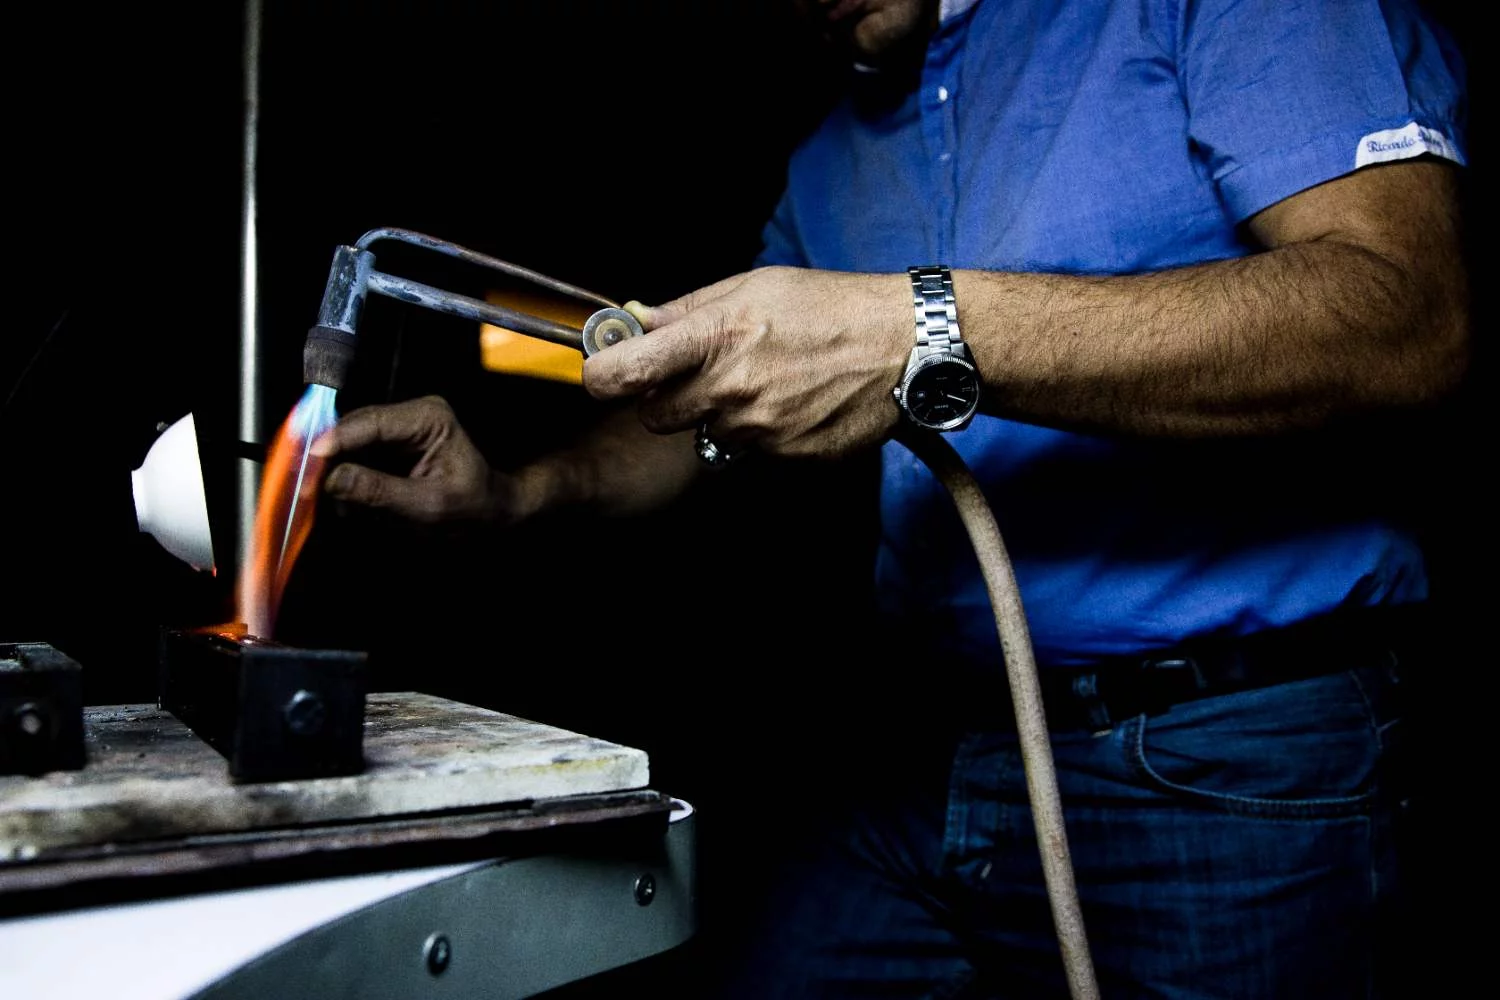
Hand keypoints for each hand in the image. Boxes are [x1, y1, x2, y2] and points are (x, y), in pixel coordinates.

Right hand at [311, 396, 516, 523]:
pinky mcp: (387, 447)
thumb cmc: (470, 507)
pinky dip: (343, 478)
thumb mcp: (427, 505)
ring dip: (333, 470)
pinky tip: (339, 500)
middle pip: (353, 428)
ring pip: (348, 443)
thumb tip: (333, 479)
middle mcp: (410, 415)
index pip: (371, 421)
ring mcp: (397, 429)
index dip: (336, 439)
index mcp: (428, 418)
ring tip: (320, 498)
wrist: (488, 514)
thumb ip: (379, 491)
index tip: (309, 459)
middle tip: (301, 484)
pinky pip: (354, 457)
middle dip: (327, 456)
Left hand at [583, 266, 911, 459]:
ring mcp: (759, 429)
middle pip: (655, 415)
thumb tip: (636, 320)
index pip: (622, 373)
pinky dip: (764, 431)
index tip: (606, 371)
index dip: (602, 375)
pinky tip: (793, 401)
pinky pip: (753, 451)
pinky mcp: (788, 456)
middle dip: (668, 398)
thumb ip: (686, 311)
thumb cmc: (829, 305)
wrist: (903, 345)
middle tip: (703, 373)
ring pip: (708, 434)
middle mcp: (730, 389)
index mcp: (714, 338)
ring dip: (722, 414)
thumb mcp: (752, 286)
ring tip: (766, 382)